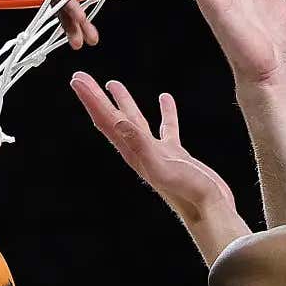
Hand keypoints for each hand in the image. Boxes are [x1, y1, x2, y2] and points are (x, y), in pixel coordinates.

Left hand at [69, 74, 235, 223]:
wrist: (208, 209)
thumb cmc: (187, 190)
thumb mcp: (161, 165)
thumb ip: (140, 144)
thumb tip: (119, 122)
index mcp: (132, 151)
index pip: (106, 120)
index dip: (91, 99)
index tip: (77, 79)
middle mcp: (139, 151)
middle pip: (112, 118)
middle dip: (96, 97)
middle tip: (80, 77)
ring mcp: (157, 152)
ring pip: (135, 120)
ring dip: (123, 102)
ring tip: (113, 84)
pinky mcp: (175, 153)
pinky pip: (166, 127)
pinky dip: (165, 111)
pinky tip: (165, 98)